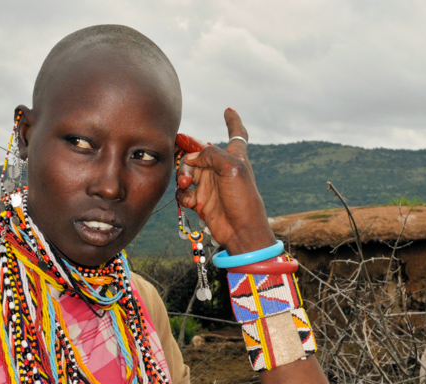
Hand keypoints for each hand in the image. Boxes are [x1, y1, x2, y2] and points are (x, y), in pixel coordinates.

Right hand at [175, 108, 275, 254]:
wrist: (241, 231)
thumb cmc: (243, 199)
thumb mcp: (231, 168)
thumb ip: (210, 154)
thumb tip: (191, 157)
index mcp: (235, 156)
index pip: (236, 133)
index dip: (233, 121)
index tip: (229, 110)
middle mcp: (220, 168)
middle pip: (198, 152)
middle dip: (187, 152)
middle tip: (183, 157)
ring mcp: (209, 184)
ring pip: (186, 170)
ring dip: (182, 174)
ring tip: (187, 183)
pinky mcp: (200, 200)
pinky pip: (182, 191)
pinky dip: (182, 193)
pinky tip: (190, 200)